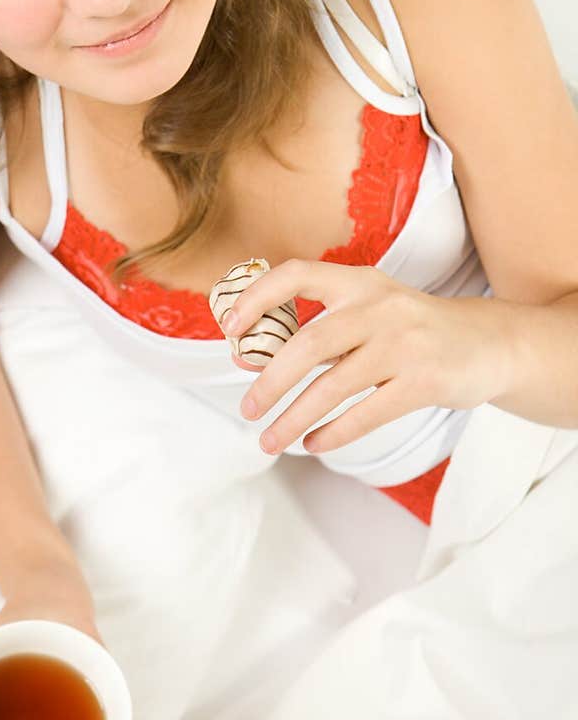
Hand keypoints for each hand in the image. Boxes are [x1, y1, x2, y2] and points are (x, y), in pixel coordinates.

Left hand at [222, 259, 513, 454]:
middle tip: (247, 408)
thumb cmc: (412, 330)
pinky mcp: (424, 382)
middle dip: (270, 381)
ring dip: (293, 418)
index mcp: (359, 282)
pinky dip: (332, 434)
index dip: (259, 297)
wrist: (489, 343)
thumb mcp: (371, 310)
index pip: (298, 274)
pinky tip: (312, 444)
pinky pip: (366, 414)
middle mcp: (379, 307)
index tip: (231, 329)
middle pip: (309, 344)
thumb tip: (253, 357)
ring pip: (333, 387)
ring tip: (270, 441)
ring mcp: (404, 345)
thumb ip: (322, 328)